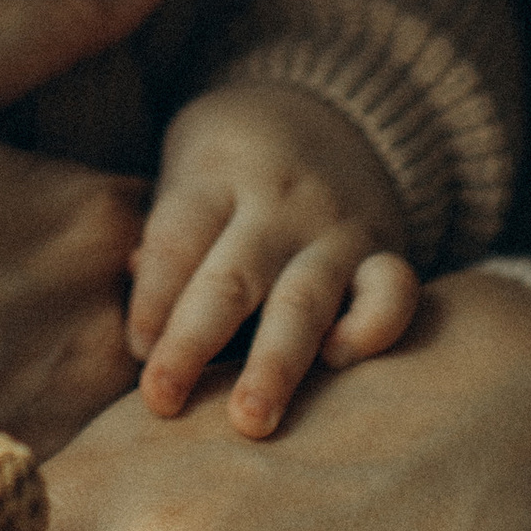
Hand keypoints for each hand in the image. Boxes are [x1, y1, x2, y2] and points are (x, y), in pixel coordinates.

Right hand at [0, 0, 178, 463]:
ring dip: (79, 316)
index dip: (130, 164)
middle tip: (9, 224)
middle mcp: (101, 329)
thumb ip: (55, 12)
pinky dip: (30, 379)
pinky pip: (60, 415)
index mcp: (96, 222)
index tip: (58, 155)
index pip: (182, 192)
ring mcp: (57, 411)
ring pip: (118, 351)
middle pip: (160, 279)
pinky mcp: (3, 463)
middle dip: (117, 249)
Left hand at [128, 83, 417, 435]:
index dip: (153, 297)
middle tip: (163, 400)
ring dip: (275, 364)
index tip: (137, 351)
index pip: (179, 239)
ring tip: (250, 420)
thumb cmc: (232, 168)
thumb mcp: (188, 176)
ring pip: (304, 299)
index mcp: (216, 176)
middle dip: (193, 342)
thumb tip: (141, 331)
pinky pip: (392, 290)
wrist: (331, 109)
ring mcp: (336, 228)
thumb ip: (166, 246)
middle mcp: (278, 203)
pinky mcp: (386, 250)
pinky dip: (372, 325)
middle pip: (231, 278)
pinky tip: (341, 361)